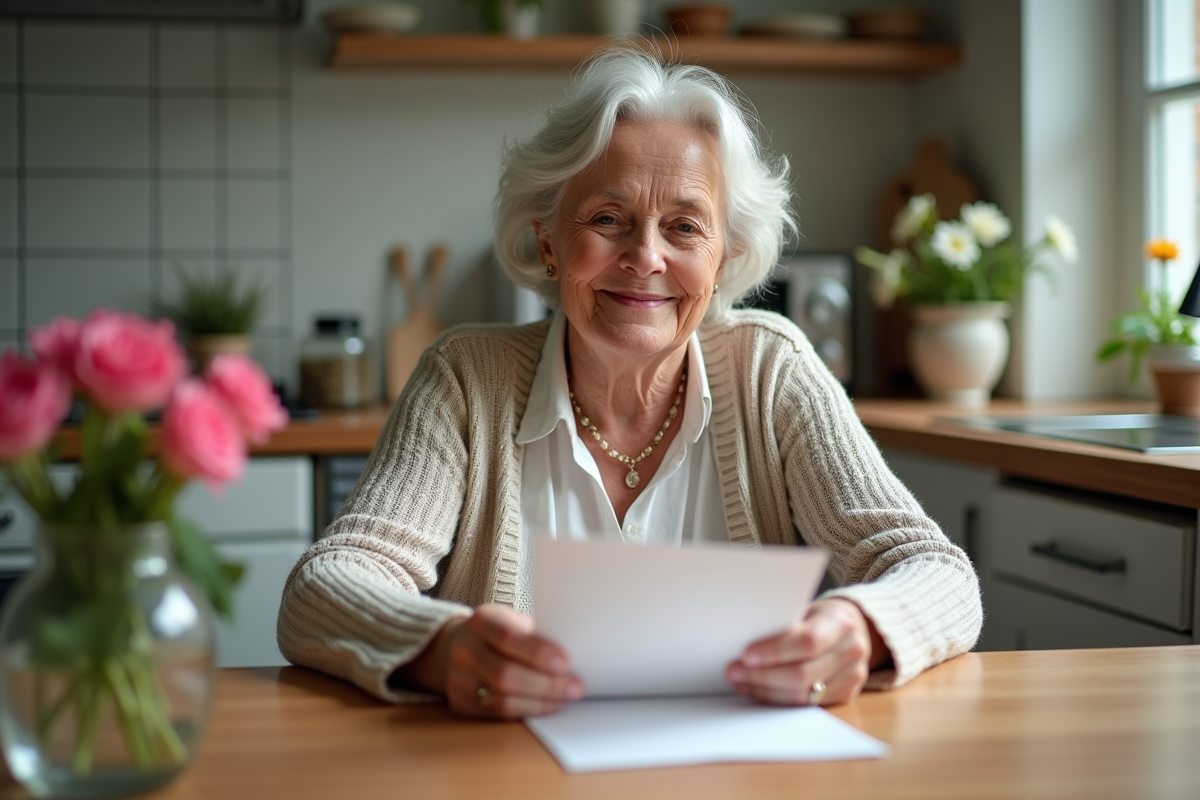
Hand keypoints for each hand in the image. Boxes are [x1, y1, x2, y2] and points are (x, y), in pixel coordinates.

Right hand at [397, 604, 583, 719]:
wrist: (456, 647)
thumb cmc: (497, 633)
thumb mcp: (512, 620)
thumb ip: (535, 634)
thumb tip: (575, 654)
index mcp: (481, 621)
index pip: (508, 637)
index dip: (538, 653)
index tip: (566, 662)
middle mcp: (465, 650)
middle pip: (505, 674)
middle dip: (545, 684)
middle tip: (575, 687)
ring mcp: (459, 679)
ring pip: (502, 700)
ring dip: (540, 703)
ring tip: (564, 699)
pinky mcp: (462, 704)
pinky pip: (498, 714)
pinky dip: (527, 712)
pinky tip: (546, 706)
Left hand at [724, 598, 888, 706]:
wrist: (854, 628)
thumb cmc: (820, 616)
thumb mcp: (807, 610)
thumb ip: (784, 624)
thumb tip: (744, 641)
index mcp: (841, 622)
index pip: (808, 641)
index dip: (775, 651)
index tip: (746, 655)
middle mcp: (851, 650)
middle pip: (803, 673)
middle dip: (763, 675)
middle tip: (734, 671)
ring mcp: (852, 675)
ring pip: (802, 694)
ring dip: (765, 690)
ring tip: (741, 681)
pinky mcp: (846, 694)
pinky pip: (805, 704)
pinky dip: (778, 699)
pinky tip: (759, 690)